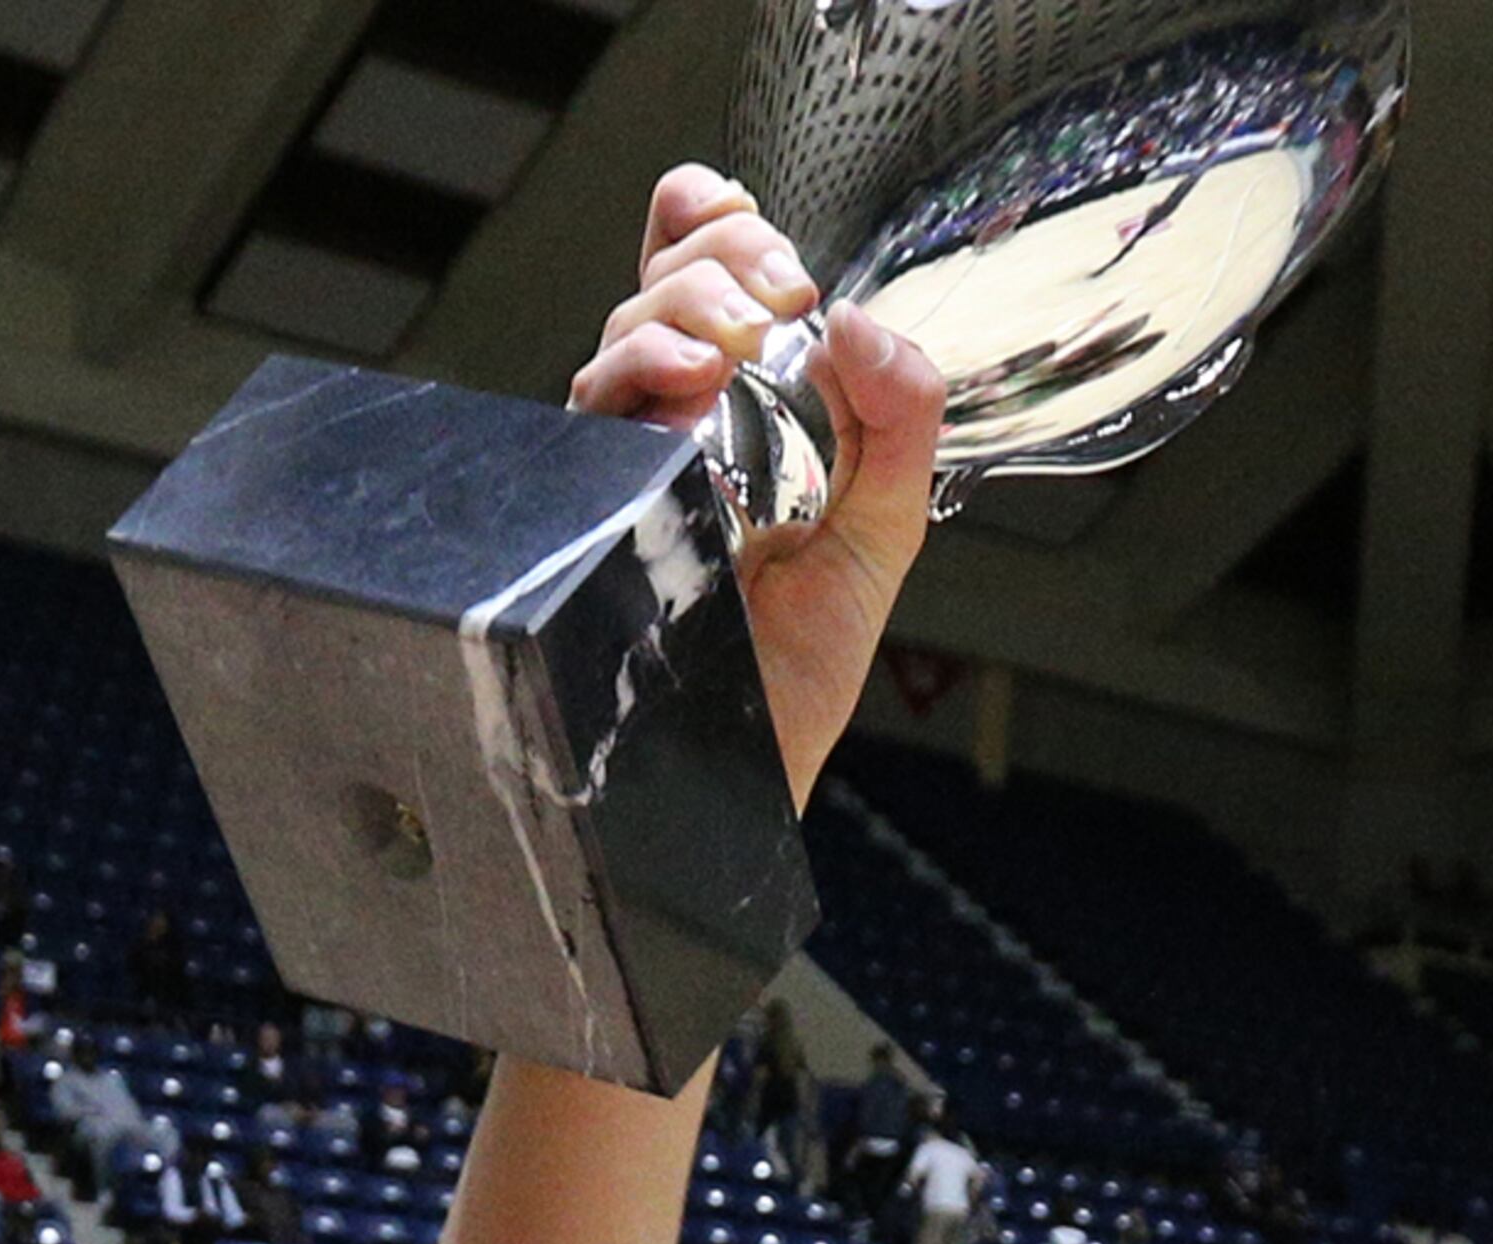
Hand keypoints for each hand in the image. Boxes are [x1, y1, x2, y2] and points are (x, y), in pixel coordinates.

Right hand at [571, 174, 943, 811]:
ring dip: (677, 314)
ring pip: (619, 341)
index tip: (760, 228)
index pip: (698, 275)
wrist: (760, 771)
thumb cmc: (799, 669)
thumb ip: (900, 420)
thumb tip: (864, 320)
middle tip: (779, 294)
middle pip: (660, 289)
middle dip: (716, 262)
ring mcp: (628, 470)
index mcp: (732, 409)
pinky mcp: (601, 518)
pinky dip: (635, 384)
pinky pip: (592, 424)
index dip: (709, 223)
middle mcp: (668, 428)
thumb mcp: (884, 529)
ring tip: (732, 344)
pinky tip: (681, 391)